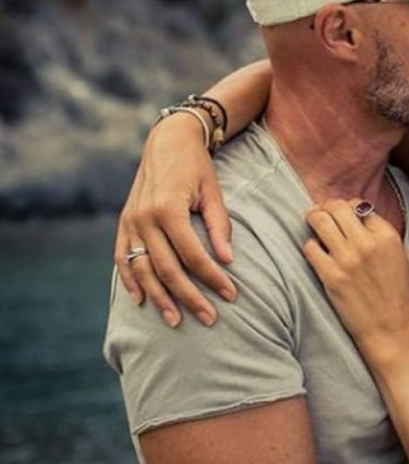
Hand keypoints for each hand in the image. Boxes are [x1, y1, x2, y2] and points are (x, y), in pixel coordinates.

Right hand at [114, 113, 236, 327]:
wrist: (167, 141)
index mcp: (169, 209)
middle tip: (209, 318)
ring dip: (160, 298)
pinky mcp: (124, 223)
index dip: (213, 277)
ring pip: (143, 270)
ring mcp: (130, 222)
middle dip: (190, 297)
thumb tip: (227, 261)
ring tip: (176, 321)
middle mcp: (144, 218)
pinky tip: (142, 300)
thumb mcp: (214, 193)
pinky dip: (131, 281)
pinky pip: (122, 258)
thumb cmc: (197, 167)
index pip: (193, 255)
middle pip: (168, 269)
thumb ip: (219, 226)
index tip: (231, 295)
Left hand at [302, 199, 408, 364]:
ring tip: (312, 220)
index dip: (349, 207)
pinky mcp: (330, 276)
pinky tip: (316, 252)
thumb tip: (361, 214)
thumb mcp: (402, 256)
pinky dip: (311, 246)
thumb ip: (384, 234)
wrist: (389, 329)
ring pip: (320, 220)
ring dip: (314, 217)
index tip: (344, 214)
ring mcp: (347, 259)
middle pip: (337, 207)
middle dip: (327, 206)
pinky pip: (310, 247)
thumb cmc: (397, 295)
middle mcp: (367, 243)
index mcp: (388, 237)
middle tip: (322, 211)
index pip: (360, 205)